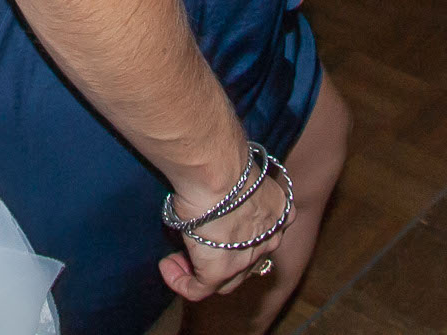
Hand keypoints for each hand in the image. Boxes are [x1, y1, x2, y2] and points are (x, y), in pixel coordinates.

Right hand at [158, 145, 279, 301]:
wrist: (216, 168)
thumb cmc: (223, 157)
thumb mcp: (239, 168)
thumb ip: (235, 179)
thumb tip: (218, 173)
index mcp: (278, 212)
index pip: (263, 233)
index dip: (239, 233)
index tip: (217, 222)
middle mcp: (270, 239)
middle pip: (246, 260)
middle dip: (222, 256)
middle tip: (197, 241)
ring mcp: (245, 258)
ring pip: (225, 280)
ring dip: (201, 271)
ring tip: (178, 257)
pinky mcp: (219, 270)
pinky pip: (198, 289)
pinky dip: (181, 282)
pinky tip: (167, 266)